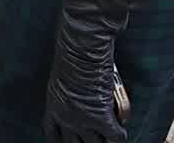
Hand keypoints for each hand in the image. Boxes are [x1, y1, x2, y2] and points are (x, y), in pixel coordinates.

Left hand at [44, 0, 151, 142]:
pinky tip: (122, 128)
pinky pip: (114, 137)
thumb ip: (71, 85)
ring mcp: (82, 120)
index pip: (52, 131)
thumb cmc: (73, 47)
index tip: (71, 136)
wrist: (83, 41)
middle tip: (96, 136)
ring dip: (104, 139)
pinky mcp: (100, 118)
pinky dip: (119, 134)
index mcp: (53, 103)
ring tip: (110, 134)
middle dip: (85, 141)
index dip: (63, 136)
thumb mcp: (65, 71)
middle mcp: (65, 116)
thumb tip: (82, 85)